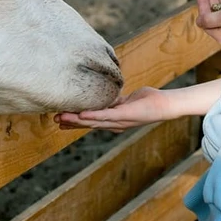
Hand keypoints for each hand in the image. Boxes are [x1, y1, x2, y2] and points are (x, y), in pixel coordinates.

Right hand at [54, 87, 172, 132]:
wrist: (165, 105)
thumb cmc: (149, 100)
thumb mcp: (128, 100)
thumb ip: (116, 100)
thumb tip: (108, 96)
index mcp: (114, 119)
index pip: (91, 121)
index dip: (76, 122)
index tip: (60, 120)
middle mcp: (115, 123)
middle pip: (89, 124)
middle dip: (71, 123)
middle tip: (54, 120)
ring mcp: (120, 121)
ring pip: (94, 122)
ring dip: (77, 121)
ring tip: (62, 118)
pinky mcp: (126, 115)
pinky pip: (107, 116)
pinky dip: (94, 116)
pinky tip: (82, 116)